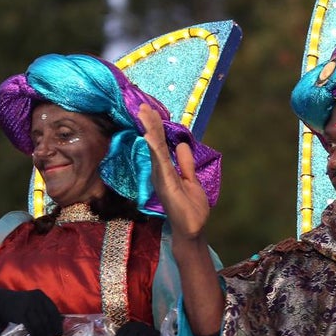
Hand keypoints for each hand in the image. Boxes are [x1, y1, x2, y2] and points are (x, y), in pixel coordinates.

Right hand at [0, 288, 62, 335]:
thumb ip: (42, 310)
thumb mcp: (32, 303)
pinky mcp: (21, 314)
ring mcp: (29, 306)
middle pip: (48, 320)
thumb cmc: (18, 306)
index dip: (57, 324)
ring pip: (40, 325)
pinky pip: (31, 328)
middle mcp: (37, 299)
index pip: (54, 311)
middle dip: (51, 334)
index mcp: (41, 296)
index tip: (59, 335)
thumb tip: (56, 327)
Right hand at [138, 104, 210, 240]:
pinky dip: (154, 149)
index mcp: (165, 169)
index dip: (156, 127)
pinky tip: (149, 136)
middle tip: (142, 105)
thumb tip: (182, 145)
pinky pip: (160, 163)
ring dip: (150, 130)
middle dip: (149, 124)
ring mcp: (162, 178)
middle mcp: (160, 172)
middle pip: (154, 144)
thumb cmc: (190, 208)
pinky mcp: (166, 184)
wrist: (193, 229)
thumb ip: (185, 163)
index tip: (151, 110)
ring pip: (155, 150)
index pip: (160, 144)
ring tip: (144, 113)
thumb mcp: (190, 179)